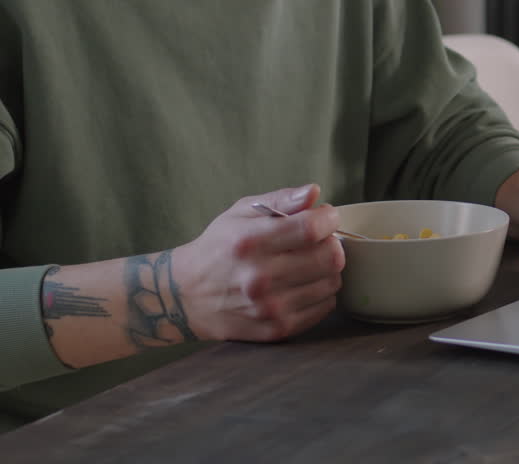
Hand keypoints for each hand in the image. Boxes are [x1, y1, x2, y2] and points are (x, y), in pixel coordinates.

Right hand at [171, 184, 344, 340]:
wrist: (185, 296)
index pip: (311, 228)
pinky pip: (324, 306)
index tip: (326, 217)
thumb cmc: (218, 247)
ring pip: (332, 282)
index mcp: (250, 242)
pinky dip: (322, 292)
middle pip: (330, 257)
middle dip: (332, 243)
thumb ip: (280, 200)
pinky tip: (305, 284)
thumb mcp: (240, 213)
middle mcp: (260, 278)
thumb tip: (314, 192)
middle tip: (320, 241)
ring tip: (311, 262)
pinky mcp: (277, 329)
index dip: (328, 219)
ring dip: (329, 269)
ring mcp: (269, 307)